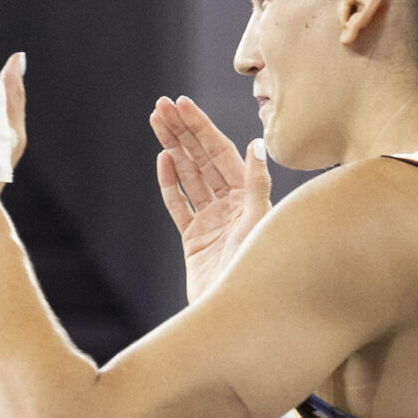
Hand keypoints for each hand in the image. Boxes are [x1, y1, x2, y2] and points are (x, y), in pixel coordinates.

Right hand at [151, 96, 270, 302]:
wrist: (237, 312)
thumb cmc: (256, 269)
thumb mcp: (260, 223)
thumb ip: (257, 185)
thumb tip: (254, 145)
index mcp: (249, 195)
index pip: (220, 152)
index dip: (201, 126)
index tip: (182, 104)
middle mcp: (231, 204)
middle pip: (201, 158)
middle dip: (182, 131)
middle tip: (161, 105)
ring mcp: (211, 221)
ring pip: (188, 176)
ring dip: (173, 148)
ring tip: (156, 122)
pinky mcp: (194, 240)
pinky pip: (179, 205)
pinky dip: (170, 183)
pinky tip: (163, 159)